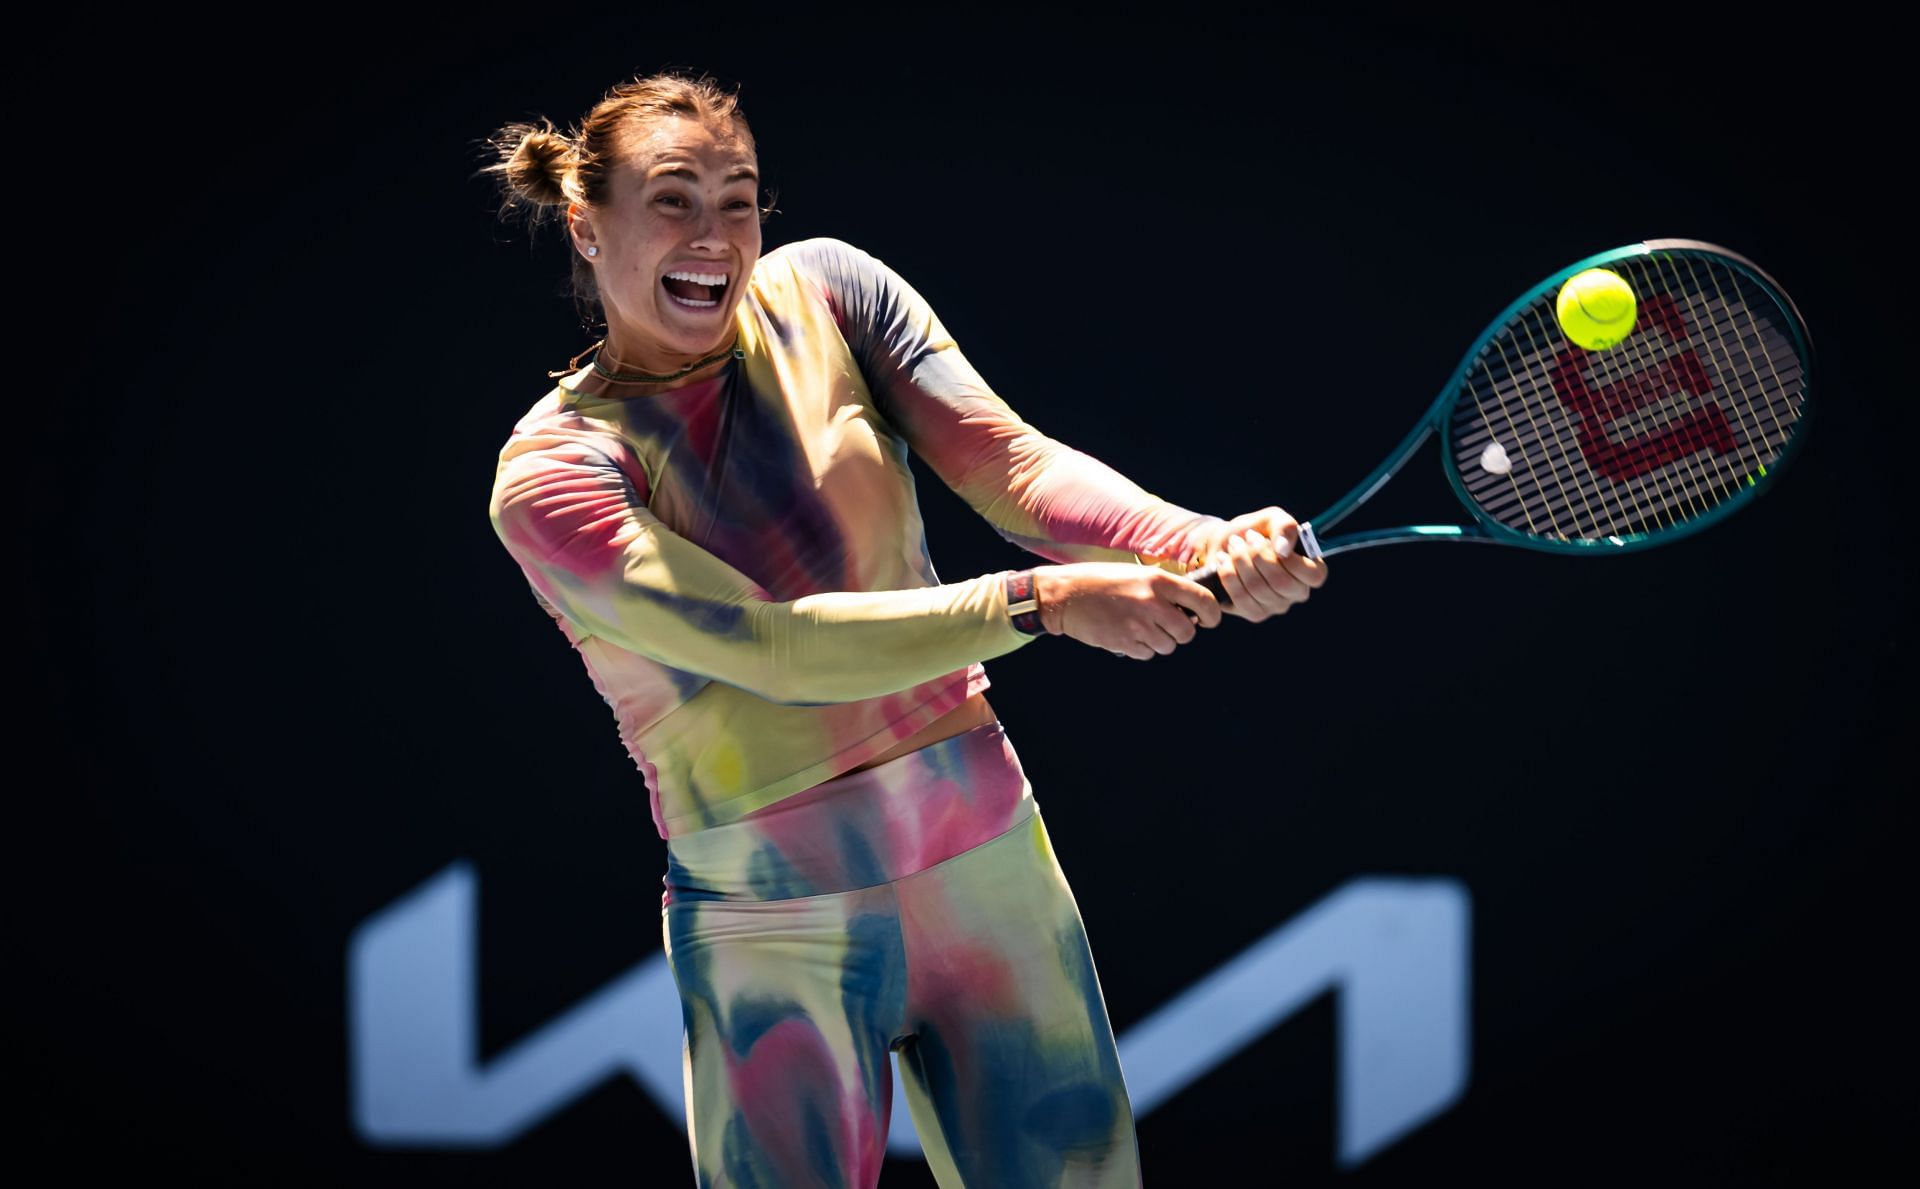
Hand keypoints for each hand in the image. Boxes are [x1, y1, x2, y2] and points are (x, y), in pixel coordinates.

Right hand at [1030, 562, 1221, 659]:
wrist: (1066, 595)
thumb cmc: (1102, 581)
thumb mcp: (1137, 574)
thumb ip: (1163, 589)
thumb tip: (1190, 611)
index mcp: (1158, 581)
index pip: (1203, 601)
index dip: (1212, 615)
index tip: (1209, 621)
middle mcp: (1152, 603)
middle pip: (1187, 632)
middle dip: (1181, 633)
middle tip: (1166, 626)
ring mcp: (1138, 624)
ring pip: (1167, 646)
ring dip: (1159, 641)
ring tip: (1139, 627)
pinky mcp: (1124, 642)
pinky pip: (1147, 654)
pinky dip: (1140, 648)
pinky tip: (1126, 633)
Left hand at [1190, 506, 1327, 622]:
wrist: (1225, 544)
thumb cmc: (1255, 531)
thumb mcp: (1271, 519)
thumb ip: (1285, 526)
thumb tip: (1284, 549)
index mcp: (1310, 569)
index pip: (1314, 576)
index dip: (1291, 559)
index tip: (1267, 539)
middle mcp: (1297, 592)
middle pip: (1282, 582)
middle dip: (1257, 556)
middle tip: (1242, 539)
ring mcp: (1277, 606)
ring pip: (1259, 589)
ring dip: (1240, 562)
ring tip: (1232, 545)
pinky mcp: (1255, 614)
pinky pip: (1242, 599)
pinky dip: (1229, 576)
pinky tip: (1222, 562)